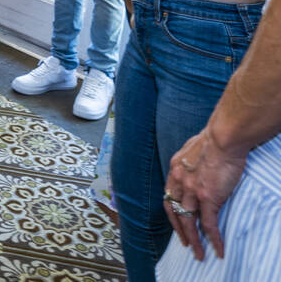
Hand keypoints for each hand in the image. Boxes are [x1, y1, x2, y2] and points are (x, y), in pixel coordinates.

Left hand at [163, 127, 248, 260]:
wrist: (223, 138)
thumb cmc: (212, 140)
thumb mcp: (191, 149)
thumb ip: (189, 162)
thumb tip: (193, 167)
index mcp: (175, 169)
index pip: (168, 195)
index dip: (172, 211)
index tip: (177, 222)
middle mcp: (179, 181)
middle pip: (174, 212)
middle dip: (179, 230)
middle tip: (187, 244)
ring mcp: (192, 191)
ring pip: (189, 221)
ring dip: (194, 240)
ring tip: (200, 254)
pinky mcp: (207, 197)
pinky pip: (209, 224)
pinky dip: (213, 238)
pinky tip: (218, 249)